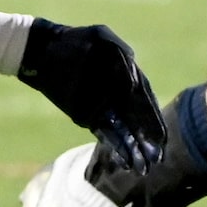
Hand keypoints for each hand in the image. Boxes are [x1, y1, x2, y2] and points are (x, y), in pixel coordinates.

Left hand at [16, 20, 165, 175]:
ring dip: (136, 149)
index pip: (146, 100)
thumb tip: (135, 84)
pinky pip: (106, 134)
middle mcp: (118, 94)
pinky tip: (128, 162)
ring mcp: (104, 107)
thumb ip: (121, 57)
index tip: (162, 138)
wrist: (44, 51)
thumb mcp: (101, 38)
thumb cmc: (74, 40)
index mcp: (127, 75)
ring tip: (146, 168)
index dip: (155, 119)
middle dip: (149, 140)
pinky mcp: (88, 117)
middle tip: (159, 159)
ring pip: (125, 131)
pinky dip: (118, 148)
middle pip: (138, 120)